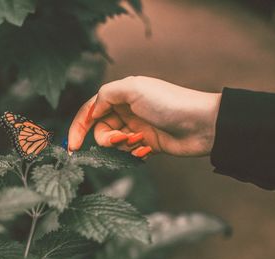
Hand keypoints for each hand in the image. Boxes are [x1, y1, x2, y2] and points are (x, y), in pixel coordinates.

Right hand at [68, 76, 221, 157]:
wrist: (201, 124)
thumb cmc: (169, 103)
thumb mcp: (133, 89)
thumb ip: (106, 95)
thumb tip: (92, 112)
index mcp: (121, 94)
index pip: (91, 109)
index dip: (78, 126)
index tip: (72, 146)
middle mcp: (127, 110)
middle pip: (100, 128)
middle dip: (106, 137)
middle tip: (122, 138)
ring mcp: (136, 127)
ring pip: (113, 142)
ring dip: (122, 144)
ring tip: (139, 141)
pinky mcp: (146, 143)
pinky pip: (128, 152)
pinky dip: (134, 152)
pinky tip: (148, 148)